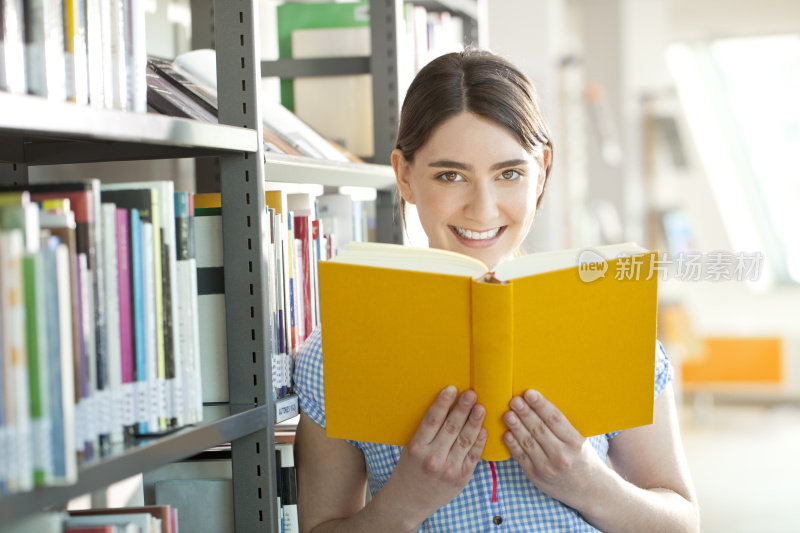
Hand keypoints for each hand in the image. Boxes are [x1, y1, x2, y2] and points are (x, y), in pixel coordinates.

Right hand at [380, 386, 486, 528]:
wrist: (408, 503)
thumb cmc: (408, 471)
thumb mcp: (410, 450)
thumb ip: (426, 433)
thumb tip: (446, 408)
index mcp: (417, 448)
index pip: (432, 420)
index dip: (443, 403)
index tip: (451, 389)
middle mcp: (433, 458)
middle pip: (451, 428)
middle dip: (463, 409)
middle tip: (471, 393)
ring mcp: (449, 470)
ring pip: (465, 440)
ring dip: (475, 422)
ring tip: (481, 407)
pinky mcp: (461, 478)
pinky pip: (473, 456)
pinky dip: (479, 441)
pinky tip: (483, 429)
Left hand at [503, 389, 605, 506]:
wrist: (590, 491)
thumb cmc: (584, 459)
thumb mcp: (581, 441)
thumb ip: (563, 427)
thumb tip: (540, 404)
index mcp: (575, 443)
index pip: (555, 419)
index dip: (541, 405)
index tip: (529, 393)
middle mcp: (561, 456)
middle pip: (539, 429)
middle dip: (525, 413)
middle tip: (514, 400)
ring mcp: (547, 468)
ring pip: (528, 442)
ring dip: (516, 427)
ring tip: (508, 414)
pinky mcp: (536, 476)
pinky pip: (521, 457)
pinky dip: (513, 445)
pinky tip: (507, 433)